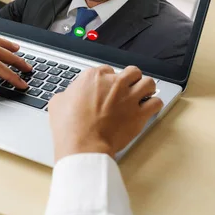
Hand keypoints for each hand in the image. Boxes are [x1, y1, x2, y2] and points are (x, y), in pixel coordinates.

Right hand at [48, 65, 162, 162]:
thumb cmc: (69, 126)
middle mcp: (114, 83)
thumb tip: (70, 96)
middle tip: (127, 88)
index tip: (106, 88)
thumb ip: (69, 94)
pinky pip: (156, 102)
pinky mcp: (140, 113)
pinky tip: (148, 109)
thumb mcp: (58, 102)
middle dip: (130, 79)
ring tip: (142, 95)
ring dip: (146, 88)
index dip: (107, 79)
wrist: (83, 145)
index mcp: (93, 77)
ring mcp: (129, 97)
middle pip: (132, 71)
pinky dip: (153, 105)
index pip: (106, 69)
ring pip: (148, 82)